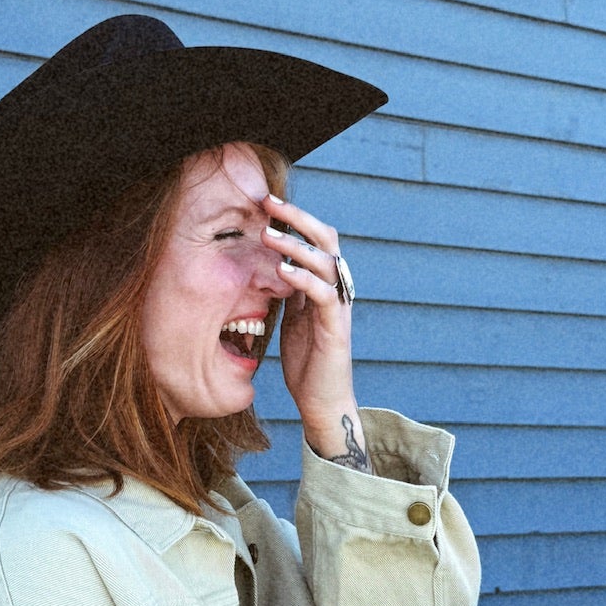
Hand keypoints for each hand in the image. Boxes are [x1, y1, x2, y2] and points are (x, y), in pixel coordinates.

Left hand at [261, 191, 360, 458]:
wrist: (322, 402)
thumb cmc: (306, 362)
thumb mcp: (292, 318)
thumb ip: (289, 291)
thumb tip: (271, 264)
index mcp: (325, 284)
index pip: (315, 240)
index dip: (294, 220)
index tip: (266, 205)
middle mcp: (337, 289)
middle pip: (326, 240)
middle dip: (298, 218)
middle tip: (270, 203)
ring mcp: (339, 308)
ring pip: (326, 262)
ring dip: (296, 246)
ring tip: (269, 235)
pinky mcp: (336, 328)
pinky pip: (324, 295)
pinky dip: (304, 279)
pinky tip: (282, 271)